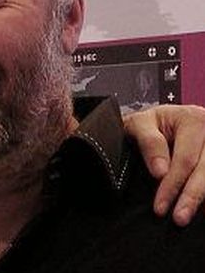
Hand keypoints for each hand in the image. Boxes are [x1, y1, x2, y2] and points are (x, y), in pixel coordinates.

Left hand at [123, 104, 204, 225]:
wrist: (157, 121)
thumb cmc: (147, 123)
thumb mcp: (139, 124)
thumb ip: (149, 142)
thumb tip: (160, 172)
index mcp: (193, 118)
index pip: (185, 159)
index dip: (172, 185)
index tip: (159, 207)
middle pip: (204, 171)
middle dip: (190, 197)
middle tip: (177, 219)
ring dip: (199, 199)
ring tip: (185, 217)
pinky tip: (199, 208)